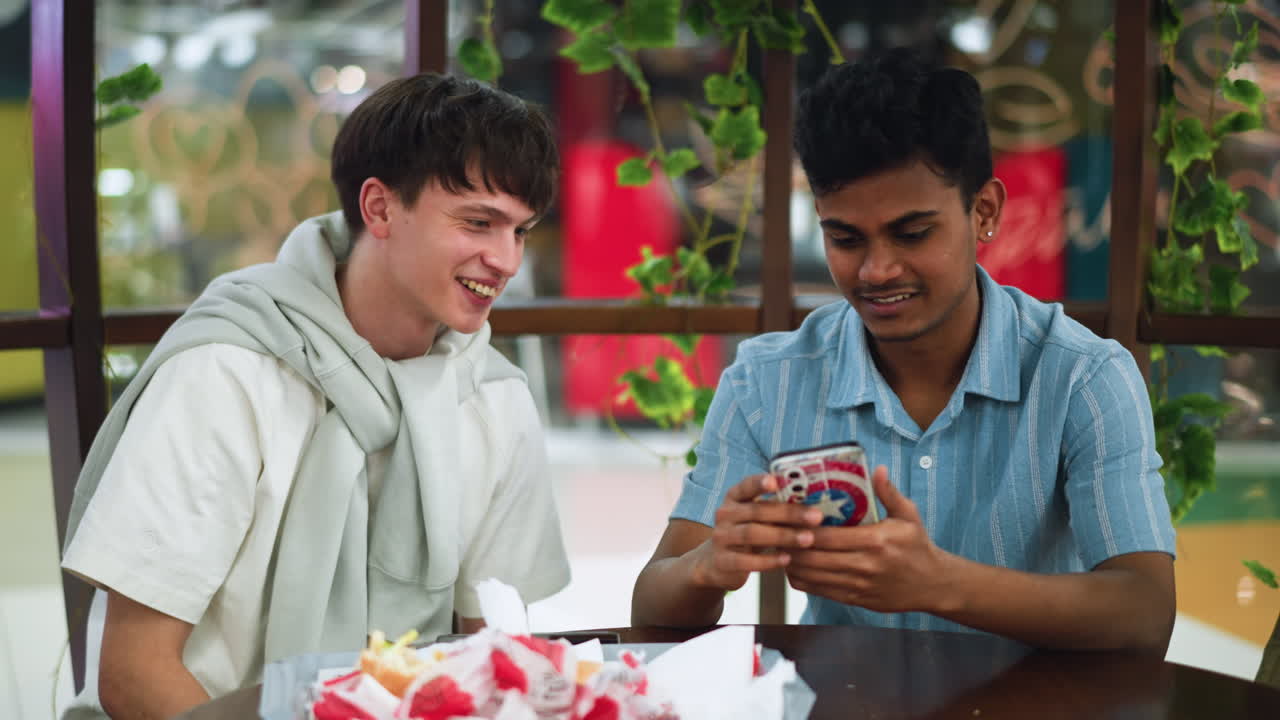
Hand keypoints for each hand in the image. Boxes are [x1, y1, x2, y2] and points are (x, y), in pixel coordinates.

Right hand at [692, 474, 823, 591]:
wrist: (717, 564)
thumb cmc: (748, 534)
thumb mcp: (757, 518)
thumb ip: (776, 509)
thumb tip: (816, 504)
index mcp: (734, 498)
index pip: (746, 486)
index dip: (759, 483)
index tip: (776, 481)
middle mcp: (725, 514)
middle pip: (757, 511)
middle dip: (789, 513)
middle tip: (816, 517)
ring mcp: (721, 537)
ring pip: (752, 534)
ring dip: (783, 536)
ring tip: (808, 539)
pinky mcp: (722, 561)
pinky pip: (745, 561)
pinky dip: (768, 560)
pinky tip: (787, 560)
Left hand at [785, 465, 954, 613]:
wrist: (933, 584)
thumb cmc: (918, 546)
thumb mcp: (908, 515)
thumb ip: (889, 493)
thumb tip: (877, 469)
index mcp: (876, 541)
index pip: (829, 537)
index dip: (803, 531)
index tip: (787, 521)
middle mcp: (865, 565)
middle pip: (815, 558)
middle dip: (791, 547)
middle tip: (775, 535)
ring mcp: (860, 585)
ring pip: (814, 577)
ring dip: (793, 565)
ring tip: (779, 550)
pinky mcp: (857, 600)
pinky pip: (822, 592)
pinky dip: (804, 581)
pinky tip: (794, 569)